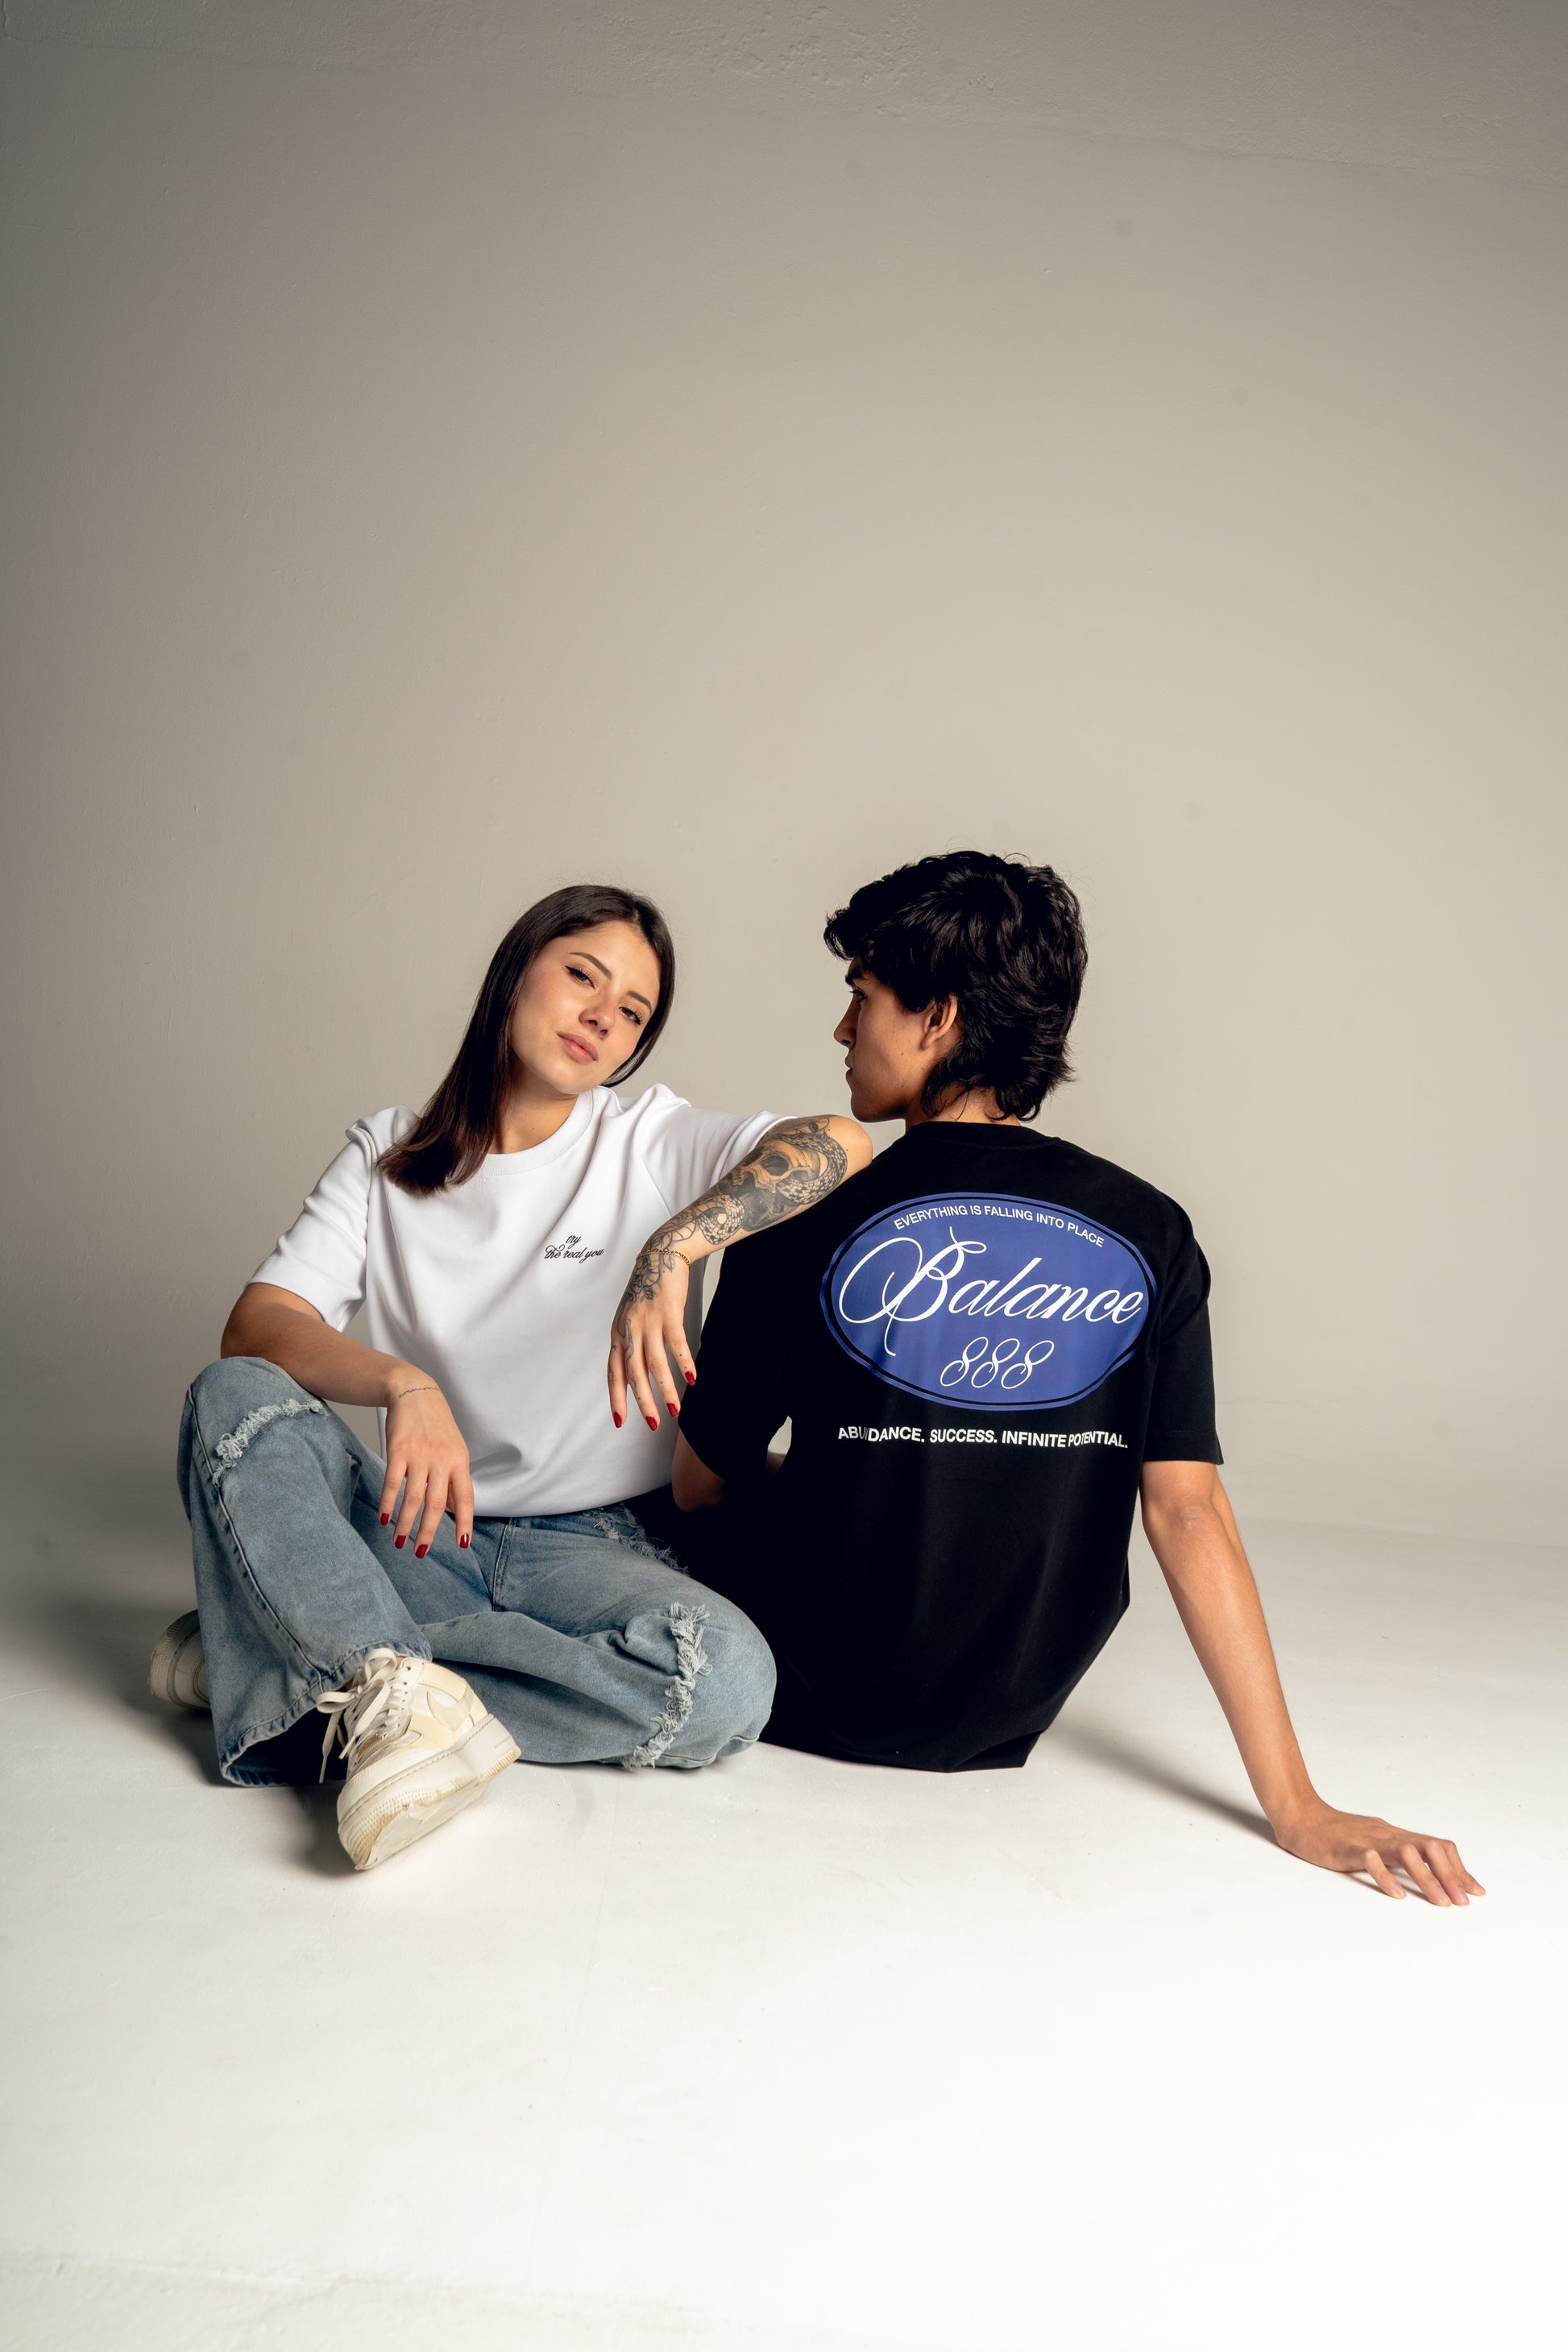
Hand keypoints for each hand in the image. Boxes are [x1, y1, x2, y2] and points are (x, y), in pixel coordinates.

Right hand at [377, 1378, 473, 1557]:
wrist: (414, 1391)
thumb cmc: (436, 1425)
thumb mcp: (454, 1449)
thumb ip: (453, 1480)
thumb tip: (455, 1510)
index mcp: (460, 1461)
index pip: (465, 1497)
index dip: (464, 1521)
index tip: (463, 1544)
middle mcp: (442, 1459)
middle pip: (437, 1503)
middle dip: (428, 1531)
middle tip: (421, 1552)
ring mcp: (419, 1454)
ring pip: (413, 1497)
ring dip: (405, 1522)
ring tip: (400, 1541)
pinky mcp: (398, 1450)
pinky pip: (393, 1482)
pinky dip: (388, 1503)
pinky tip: (385, 1518)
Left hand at [609, 1237, 694, 1431]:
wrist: (660, 1256)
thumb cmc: (646, 1291)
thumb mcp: (630, 1318)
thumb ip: (632, 1344)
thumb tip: (637, 1375)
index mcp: (617, 1334)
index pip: (614, 1372)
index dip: (617, 1398)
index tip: (620, 1421)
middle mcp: (629, 1330)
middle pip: (634, 1373)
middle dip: (643, 1402)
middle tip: (654, 1424)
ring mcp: (649, 1321)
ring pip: (656, 1364)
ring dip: (666, 1390)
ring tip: (676, 1410)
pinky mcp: (669, 1313)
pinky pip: (677, 1344)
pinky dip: (685, 1363)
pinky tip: (692, 1379)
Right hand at [1274, 1800, 1484, 1904]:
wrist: (1301, 1818)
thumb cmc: (1336, 1834)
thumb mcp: (1374, 1841)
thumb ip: (1397, 1854)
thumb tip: (1425, 1870)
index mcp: (1396, 1835)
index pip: (1437, 1846)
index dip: (1459, 1868)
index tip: (1475, 1892)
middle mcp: (1388, 1835)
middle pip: (1430, 1847)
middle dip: (1451, 1875)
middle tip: (1464, 1902)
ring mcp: (1369, 1840)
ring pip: (1407, 1852)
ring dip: (1428, 1879)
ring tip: (1441, 1903)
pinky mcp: (1347, 1848)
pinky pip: (1371, 1859)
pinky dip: (1387, 1877)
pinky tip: (1397, 1895)